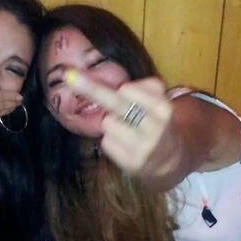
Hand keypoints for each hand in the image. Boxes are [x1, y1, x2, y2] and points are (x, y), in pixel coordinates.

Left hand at [64, 69, 179, 178]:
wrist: (170, 159)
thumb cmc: (157, 122)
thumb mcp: (159, 100)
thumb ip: (143, 87)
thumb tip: (109, 82)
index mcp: (163, 108)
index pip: (129, 90)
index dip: (124, 90)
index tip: (122, 90)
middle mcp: (154, 129)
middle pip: (115, 104)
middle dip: (92, 89)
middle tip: (70, 76)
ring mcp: (142, 148)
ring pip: (108, 124)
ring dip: (112, 124)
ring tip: (128, 131)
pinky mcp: (131, 164)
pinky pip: (106, 142)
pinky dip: (111, 141)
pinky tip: (125, 144)